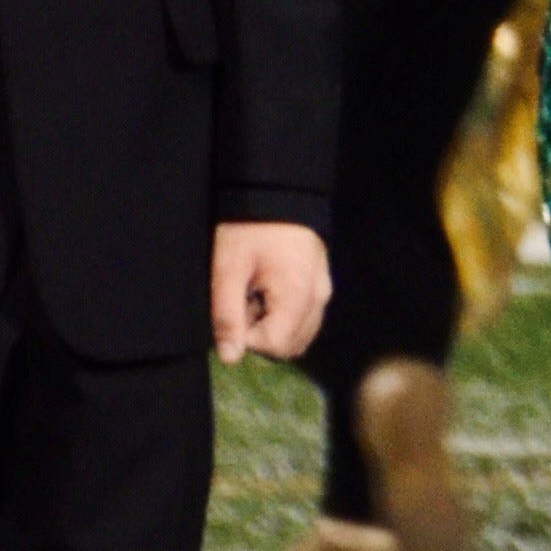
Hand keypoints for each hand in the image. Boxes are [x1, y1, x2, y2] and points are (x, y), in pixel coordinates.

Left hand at [212, 221, 329, 359]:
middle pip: (289, 346)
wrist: (276, 192)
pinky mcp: (322, 286)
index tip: (235, 309)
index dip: (247, 337)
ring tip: (256, 297)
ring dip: (273, 329)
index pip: (274, 346)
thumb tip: (230, 357)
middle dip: (261, 335)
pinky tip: (269, 294)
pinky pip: (306, 321)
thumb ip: (227, 315)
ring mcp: (324, 292)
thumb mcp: (228, 269)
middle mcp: (318, 298)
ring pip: (299, 337)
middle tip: (244, 302)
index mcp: (297, 294)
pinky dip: (285, 319)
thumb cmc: (249, 228)